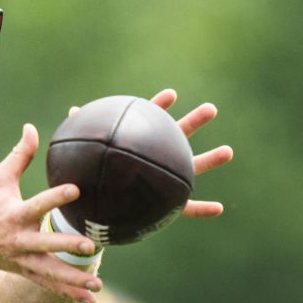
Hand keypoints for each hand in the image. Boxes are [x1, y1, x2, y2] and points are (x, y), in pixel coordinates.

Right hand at [0, 124, 102, 302]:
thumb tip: (32, 127)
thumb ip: (19, 155)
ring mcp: (22, 259)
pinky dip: (69, 293)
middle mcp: (18, 240)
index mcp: (14, 214)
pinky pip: (49, 285)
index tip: (76, 190)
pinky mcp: (25, 272)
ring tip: (97, 283)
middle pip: (45, 244)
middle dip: (66, 246)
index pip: (37, 205)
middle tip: (90, 246)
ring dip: (73, 279)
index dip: (55, 197)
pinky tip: (91, 298)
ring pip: (50, 271)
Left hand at [66, 88, 234, 217]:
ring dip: (209, 159)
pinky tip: (218, 208)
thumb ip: (83, 134)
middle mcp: (156, 156)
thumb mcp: (87, 155)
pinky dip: (202, 208)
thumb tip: (74, 111)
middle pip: (177, 136)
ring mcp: (164, 179)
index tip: (171, 94)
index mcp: (139, 142)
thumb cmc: (95, 175)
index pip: (150, 120)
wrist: (100, 206)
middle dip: (194, 121)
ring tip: (228, 151)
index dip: (158, 107)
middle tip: (211, 108)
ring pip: (190, 167)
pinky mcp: (167, 204)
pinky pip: (187, 208)